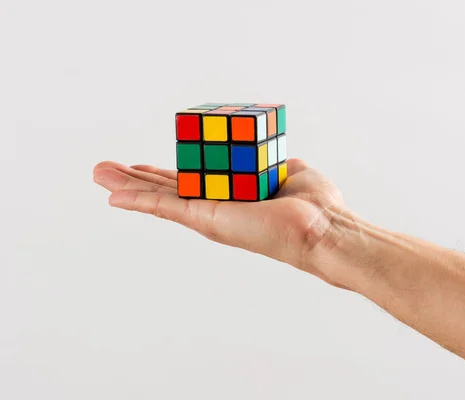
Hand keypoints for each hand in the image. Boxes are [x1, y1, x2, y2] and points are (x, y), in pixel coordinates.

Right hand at [93, 159, 348, 287]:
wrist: (321, 227)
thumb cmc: (314, 204)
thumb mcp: (290, 169)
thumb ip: (272, 163)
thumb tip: (272, 158)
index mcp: (233, 193)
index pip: (193, 180)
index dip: (167, 172)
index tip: (146, 166)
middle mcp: (217, 205)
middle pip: (169, 189)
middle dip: (137, 179)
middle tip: (108, 169)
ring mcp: (210, 213)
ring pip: (160, 197)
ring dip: (127, 186)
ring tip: (99, 174)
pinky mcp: (208, 217)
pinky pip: (166, 206)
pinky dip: (138, 200)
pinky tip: (113, 195)